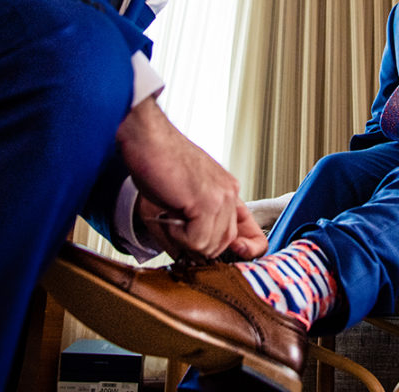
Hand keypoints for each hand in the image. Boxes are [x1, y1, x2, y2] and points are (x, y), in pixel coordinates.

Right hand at [116, 95, 243, 258]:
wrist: (146, 138)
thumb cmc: (157, 162)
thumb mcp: (179, 201)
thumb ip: (191, 230)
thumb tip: (188, 259)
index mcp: (226, 191)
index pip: (251, 231)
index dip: (247, 249)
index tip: (233, 254)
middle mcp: (228, 193)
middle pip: (225, 243)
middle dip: (197, 246)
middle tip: (175, 227)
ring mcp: (221, 197)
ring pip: (211, 245)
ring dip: (184, 240)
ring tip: (169, 215)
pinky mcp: (207, 202)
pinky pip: (197, 240)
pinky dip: (177, 236)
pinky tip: (169, 214)